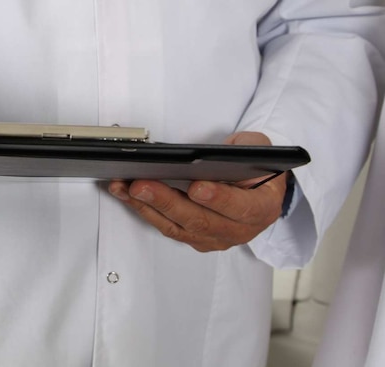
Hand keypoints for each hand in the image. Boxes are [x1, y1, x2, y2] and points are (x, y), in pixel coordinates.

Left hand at [107, 131, 286, 251]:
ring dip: (146, 207)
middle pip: (199, 220)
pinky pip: (167, 227)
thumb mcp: (260, 149)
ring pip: (177, 227)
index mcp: (262, 208)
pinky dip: (144, 211)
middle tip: (141, 185)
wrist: (258, 189)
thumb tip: (211, 153)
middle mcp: (239, 229)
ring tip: (124, 188)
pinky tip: (126, 194)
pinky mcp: (194, 238)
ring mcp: (215, 237)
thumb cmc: (257, 168)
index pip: (241, 208)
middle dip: (166, 202)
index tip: (197, 187)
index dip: (219, 199)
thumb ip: (244, 148)